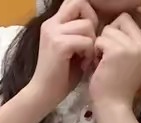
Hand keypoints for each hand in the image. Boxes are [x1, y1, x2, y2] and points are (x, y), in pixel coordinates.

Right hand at [27, 0, 97, 114]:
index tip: (90, 34)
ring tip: (87, 58)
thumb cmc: (59, 78)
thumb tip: (97, 26)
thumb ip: (79, 35)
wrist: (43, 95)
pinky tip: (84, 64)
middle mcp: (51, 23)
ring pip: (86, 24)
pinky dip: (89, 53)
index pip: (75, 1)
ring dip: (92, 42)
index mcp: (53, 23)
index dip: (88, 13)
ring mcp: (53, 33)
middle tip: (92, 42)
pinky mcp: (59, 45)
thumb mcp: (71, 50)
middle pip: (80, 3)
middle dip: (92, 21)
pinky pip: (85, 41)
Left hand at [89, 6, 140, 109]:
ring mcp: (132, 48)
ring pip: (110, 28)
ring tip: (104, 60)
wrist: (112, 106)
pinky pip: (100, 39)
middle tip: (109, 51)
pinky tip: (99, 64)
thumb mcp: (134, 62)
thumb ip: (135, 43)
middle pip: (126, 18)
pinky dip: (95, 50)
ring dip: (102, 42)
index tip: (138, 12)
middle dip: (113, 30)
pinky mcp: (116, 51)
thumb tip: (125, 20)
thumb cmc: (118, 87)